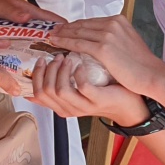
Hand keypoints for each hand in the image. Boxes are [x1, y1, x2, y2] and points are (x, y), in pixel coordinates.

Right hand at [31, 54, 147, 125]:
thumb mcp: (77, 90)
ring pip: (59, 90)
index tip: (40, 60)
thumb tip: (39, 70)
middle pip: (44, 91)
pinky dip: (78, 73)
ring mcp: (83, 106)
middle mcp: (69, 108)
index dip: (35, 75)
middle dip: (47, 70)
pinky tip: (81, 65)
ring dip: (61, 70)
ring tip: (68, 57)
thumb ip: (60, 83)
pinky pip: (82, 87)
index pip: (37, 93)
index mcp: (61, 106)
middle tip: (56, 56)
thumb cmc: (102, 93)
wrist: (128, 103)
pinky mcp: (97, 100)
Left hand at [41, 16, 164, 100]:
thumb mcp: (128, 42)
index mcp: (118, 20)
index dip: (75, 25)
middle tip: (53, 30)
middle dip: (66, 28)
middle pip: (82, 24)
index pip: (91, 21)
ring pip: (77, 32)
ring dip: (62, 34)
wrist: (151, 74)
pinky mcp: (103, 48)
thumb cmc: (141, 64)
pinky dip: (65, 43)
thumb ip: (114, 37)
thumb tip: (99, 40)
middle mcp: (112, 23)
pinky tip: (56, 43)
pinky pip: (78, 43)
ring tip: (51, 36)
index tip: (65, 28)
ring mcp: (108, 34)